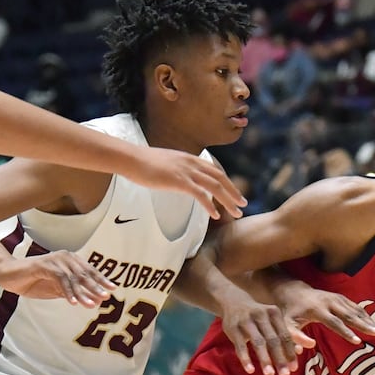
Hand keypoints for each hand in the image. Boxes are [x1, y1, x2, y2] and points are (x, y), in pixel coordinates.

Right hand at [0, 250, 114, 306]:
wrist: (9, 276)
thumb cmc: (33, 282)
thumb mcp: (57, 290)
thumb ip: (74, 293)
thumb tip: (94, 301)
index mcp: (69, 260)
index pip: (89, 270)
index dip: (101, 280)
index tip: (113, 289)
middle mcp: (64, 257)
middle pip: (84, 273)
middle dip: (96, 286)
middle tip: (106, 297)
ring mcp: (54, 260)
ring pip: (73, 277)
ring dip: (83, 292)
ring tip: (91, 304)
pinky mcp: (44, 265)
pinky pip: (59, 279)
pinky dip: (67, 291)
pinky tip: (72, 302)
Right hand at [124, 150, 245, 219]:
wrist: (130, 159)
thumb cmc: (143, 163)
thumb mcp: (166, 164)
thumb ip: (176, 170)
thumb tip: (178, 179)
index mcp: (190, 158)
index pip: (214, 170)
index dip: (227, 182)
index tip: (234, 193)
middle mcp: (192, 163)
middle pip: (220, 178)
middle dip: (234, 192)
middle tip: (243, 204)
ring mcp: (186, 172)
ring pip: (215, 186)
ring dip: (228, 201)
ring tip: (236, 212)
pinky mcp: (179, 181)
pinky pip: (200, 194)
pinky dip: (210, 205)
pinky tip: (215, 215)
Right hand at [220, 291, 311, 374]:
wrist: (233, 302)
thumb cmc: (259, 317)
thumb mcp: (273, 320)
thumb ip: (286, 334)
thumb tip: (300, 351)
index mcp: (274, 313)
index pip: (285, 335)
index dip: (290, 352)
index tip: (294, 368)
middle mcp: (261, 315)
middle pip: (273, 340)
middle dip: (279, 358)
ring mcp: (246, 321)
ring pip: (258, 342)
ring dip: (265, 359)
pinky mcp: (233, 328)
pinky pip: (240, 346)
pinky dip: (246, 359)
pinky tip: (251, 370)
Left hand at [274, 282, 374, 345]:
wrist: (294, 291)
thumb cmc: (290, 312)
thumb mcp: (287, 325)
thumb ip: (296, 336)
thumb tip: (309, 347)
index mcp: (318, 309)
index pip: (334, 322)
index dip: (345, 332)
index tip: (357, 341)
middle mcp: (331, 302)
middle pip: (351, 315)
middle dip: (367, 325)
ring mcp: (338, 298)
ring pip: (358, 311)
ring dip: (373, 321)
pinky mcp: (342, 298)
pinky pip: (357, 308)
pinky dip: (368, 317)